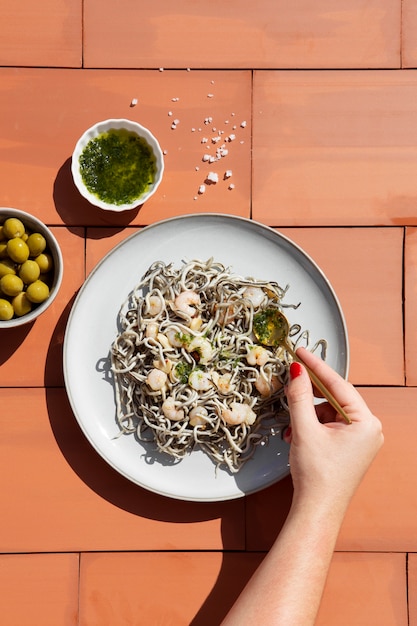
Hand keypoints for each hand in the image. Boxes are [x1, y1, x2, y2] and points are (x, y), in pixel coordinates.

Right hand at [284, 347, 383, 515]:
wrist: (317, 511)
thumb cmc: (317, 476)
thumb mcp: (305, 429)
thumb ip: (300, 396)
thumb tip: (297, 371)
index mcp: (367, 422)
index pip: (338, 384)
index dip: (316, 366)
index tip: (300, 352)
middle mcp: (369, 429)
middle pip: (334, 398)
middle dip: (309, 397)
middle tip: (291, 382)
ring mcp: (361, 439)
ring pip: (330, 412)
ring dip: (308, 415)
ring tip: (293, 430)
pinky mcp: (351, 447)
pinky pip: (330, 425)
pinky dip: (312, 426)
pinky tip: (298, 436)